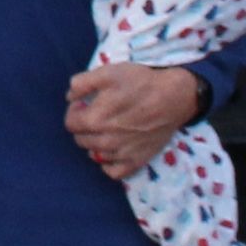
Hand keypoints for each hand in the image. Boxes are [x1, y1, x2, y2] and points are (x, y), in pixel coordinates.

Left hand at [64, 62, 197, 179]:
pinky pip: (113, 172)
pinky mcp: (138, 161)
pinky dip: (109, 163)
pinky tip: (114, 149)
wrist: (174, 97)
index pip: (70, 123)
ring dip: (95, 142)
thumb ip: (81, 84)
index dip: (75, 111)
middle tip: (98, 115)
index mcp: (95, 120)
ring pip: (94, 155)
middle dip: (84, 127)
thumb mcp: (107, 73)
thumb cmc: (140, 83)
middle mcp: (107, 141)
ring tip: (108, 129)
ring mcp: (123, 154)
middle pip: (81, 140)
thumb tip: (70, 98)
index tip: (85, 104)